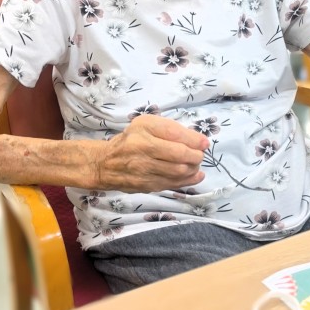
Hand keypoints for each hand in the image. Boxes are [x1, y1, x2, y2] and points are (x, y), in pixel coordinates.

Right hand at [93, 115, 208, 192]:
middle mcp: (142, 147)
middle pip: (178, 154)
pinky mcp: (145, 185)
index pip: (174, 133)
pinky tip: (194, 176)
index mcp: (143, 128)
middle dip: (195, 156)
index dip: (194, 140)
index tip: (204, 143)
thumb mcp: (148, 125)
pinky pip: (171, 184)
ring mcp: (142, 168)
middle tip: (199, 155)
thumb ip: (172, 130)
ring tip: (195, 165)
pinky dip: (187, 181)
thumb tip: (200, 141)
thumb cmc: (132, 140)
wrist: (104, 163)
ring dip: (192, 169)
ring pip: (177, 171)